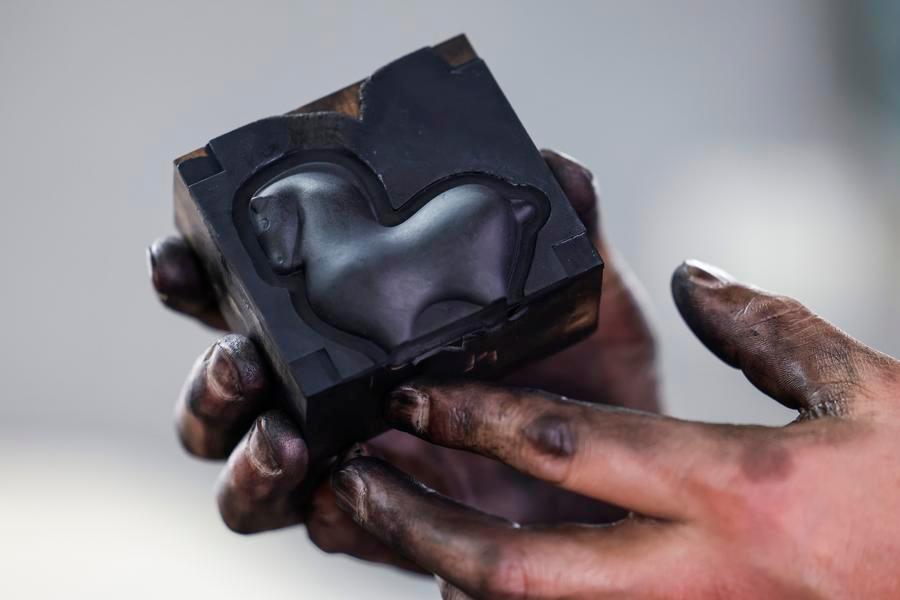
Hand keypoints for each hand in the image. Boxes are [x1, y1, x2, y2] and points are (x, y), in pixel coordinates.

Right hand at [148, 151, 659, 568]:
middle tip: (240, 362)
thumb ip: (565, 234)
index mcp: (357, 325)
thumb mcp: (587, 296)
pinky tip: (343, 493)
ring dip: (243, 461)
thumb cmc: (595, 377)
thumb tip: (559, 166)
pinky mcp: (388, 523)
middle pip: (226, 395)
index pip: (256, 299)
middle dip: (209, 381)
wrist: (634, 473)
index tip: (180, 259)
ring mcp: (355, 462)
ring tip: (286, 440)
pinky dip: (324, 512)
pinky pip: (328, 527)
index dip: (201, 279)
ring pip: (249, 476)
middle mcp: (338, 394)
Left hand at [331, 263, 899, 598]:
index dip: (477, 418)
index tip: (413, 397)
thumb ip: (770, 329)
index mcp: (736, 488)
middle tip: (359, 487)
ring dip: (457, 578)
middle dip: (424, 529)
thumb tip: (698, 277)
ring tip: (400, 533)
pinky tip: (484, 576)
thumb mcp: (869, 392)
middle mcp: (701, 577)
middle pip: (522, 569)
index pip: (571, 448)